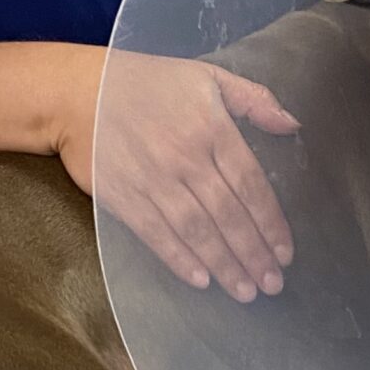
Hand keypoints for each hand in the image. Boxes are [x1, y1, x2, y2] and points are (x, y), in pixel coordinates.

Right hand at [54, 48, 298, 300]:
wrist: (77, 91)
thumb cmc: (147, 82)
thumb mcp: (207, 77)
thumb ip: (254, 100)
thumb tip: (292, 125)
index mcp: (212, 128)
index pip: (250, 184)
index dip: (270, 223)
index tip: (285, 252)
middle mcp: (186, 158)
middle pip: (228, 215)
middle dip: (253, 254)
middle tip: (272, 284)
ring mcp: (154, 180)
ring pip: (197, 231)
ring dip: (224, 265)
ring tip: (245, 292)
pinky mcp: (123, 197)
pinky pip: (157, 234)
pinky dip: (179, 259)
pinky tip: (200, 280)